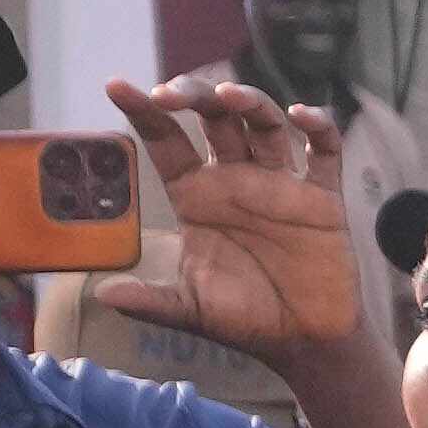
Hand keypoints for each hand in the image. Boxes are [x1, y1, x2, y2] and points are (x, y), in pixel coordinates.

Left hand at [89, 71, 382, 364]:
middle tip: (171, 93)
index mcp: (197, 196)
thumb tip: (103, 294)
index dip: (142, 112)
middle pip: (214, 118)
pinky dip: (318, 127)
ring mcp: (280, 184)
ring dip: (249, 101)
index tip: (117, 86)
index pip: (166, 141)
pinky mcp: (323, 198)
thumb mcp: (189, 310)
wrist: (304, 341)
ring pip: (264, 123)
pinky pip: (325, 151)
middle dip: (194, 96)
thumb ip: (150, 300)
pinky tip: (301, 116)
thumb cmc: (244, 320)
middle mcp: (235, 180)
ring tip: (230, 94)